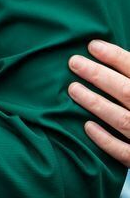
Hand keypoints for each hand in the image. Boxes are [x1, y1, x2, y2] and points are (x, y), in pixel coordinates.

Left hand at [68, 40, 129, 165]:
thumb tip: (112, 53)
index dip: (114, 56)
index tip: (92, 46)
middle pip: (126, 91)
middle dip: (98, 75)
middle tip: (74, 62)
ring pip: (121, 119)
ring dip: (96, 103)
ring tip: (73, 88)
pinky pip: (124, 152)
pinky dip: (106, 140)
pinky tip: (87, 126)